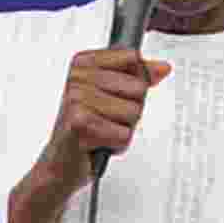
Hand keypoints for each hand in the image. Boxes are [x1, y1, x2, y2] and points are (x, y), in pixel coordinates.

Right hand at [34, 49, 171, 195]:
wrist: (60, 164)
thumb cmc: (85, 129)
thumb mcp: (113, 96)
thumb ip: (138, 77)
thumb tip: (163, 67)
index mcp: (83, 63)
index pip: (132, 58)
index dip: (135, 81)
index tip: (117, 95)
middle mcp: (77, 78)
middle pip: (138, 87)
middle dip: (131, 110)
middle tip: (107, 119)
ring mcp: (76, 99)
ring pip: (134, 112)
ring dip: (123, 129)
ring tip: (103, 132)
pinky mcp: (79, 123)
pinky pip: (124, 134)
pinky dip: (117, 145)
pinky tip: (98, 144)